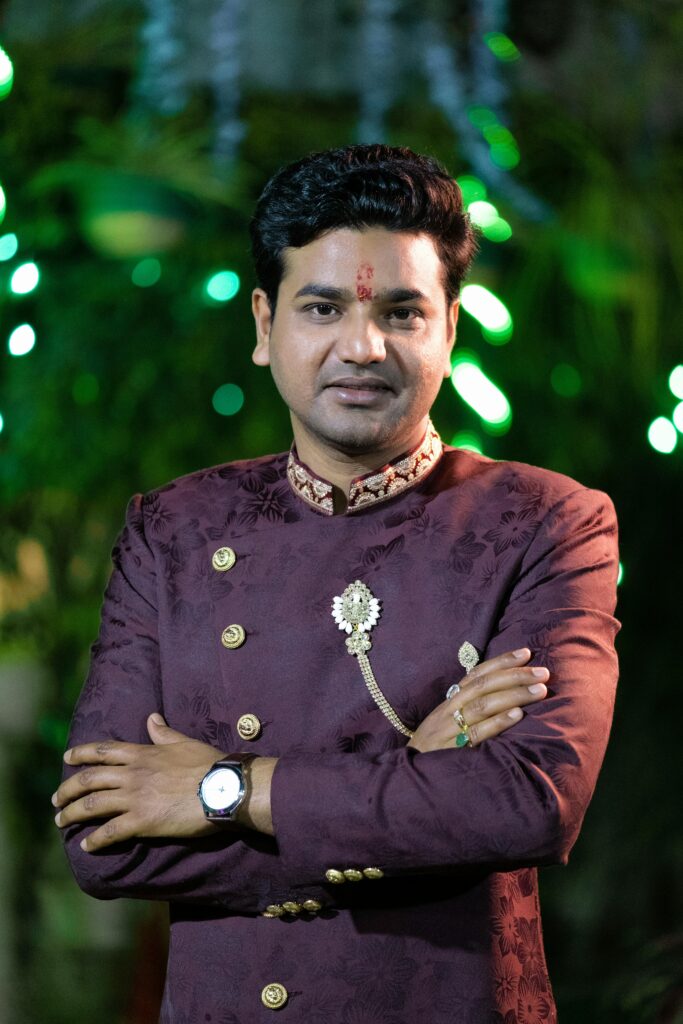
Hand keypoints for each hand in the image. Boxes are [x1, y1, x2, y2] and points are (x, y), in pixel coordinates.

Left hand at [52, 714, 225, 851]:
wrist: (224, 788)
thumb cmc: (208, 764)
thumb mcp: (184, 742)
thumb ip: (163, 733)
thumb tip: (151, 718)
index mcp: (142, 753)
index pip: (103, 751)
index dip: (81, 754)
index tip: (66, 758)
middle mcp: (132, 774)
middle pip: (89, 779)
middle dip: (67, 789)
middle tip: (56, 800)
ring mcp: (135, 798)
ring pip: (92, 805)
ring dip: (72, 814)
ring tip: (61, 821)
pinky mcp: (143, 821)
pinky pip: (110, 832)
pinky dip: (95, 840)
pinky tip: (86, 846)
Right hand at [408, 648, 548, 752]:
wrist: (408, 774)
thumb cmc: (435, 747)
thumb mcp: (449, 722)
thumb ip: (471, 708)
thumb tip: (505, 694)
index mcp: (451, 700)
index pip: (477, 673)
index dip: (501, 661)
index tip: (526, 653)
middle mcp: (450, 709)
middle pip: (484, 685)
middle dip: (515, 676)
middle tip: (543, 672)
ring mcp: (450, 728)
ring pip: (483, 705)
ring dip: (514, 695)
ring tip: (539, 691)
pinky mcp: (452, 750)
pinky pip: (477, 733)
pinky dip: (498, 722)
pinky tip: (518, 715)